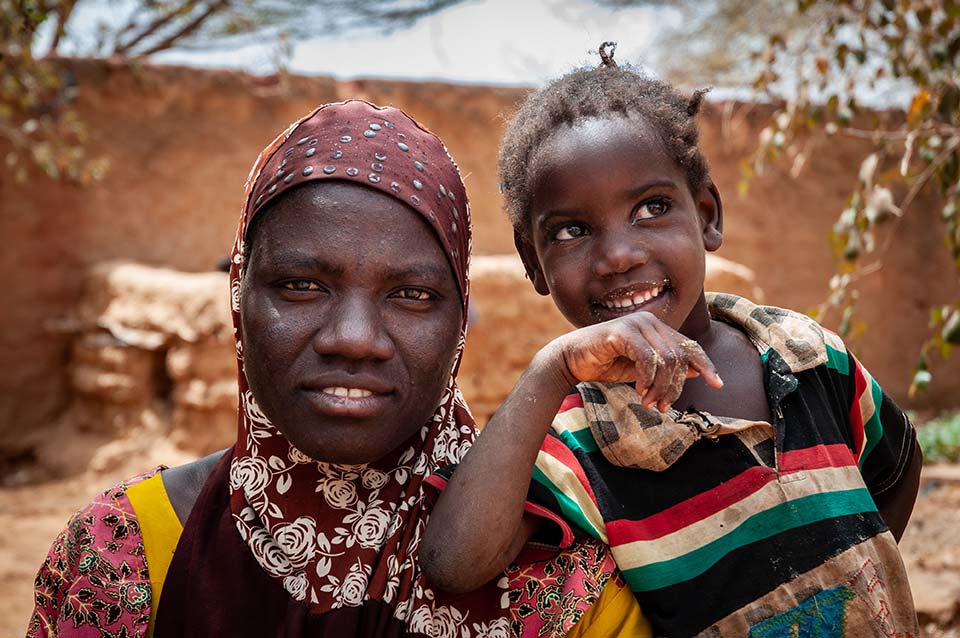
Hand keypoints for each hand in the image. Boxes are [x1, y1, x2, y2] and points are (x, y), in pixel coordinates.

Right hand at [549, 312, 722, 411]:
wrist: (570, 360)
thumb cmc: (604, 364)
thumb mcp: (642, 370)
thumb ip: (666, 368)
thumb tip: (697, 371)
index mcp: (656, 327)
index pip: (689, 345)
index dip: (706, 365)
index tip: (718, 384)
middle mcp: (649, 320)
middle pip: (679, 356)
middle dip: (674, 387)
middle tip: (662, 407)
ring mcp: (636, 323)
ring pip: (666, 359)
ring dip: (660, 387)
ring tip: (649, 402)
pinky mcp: (621, 331)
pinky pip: (647, 357)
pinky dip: (647, 378)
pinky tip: (638, 390)